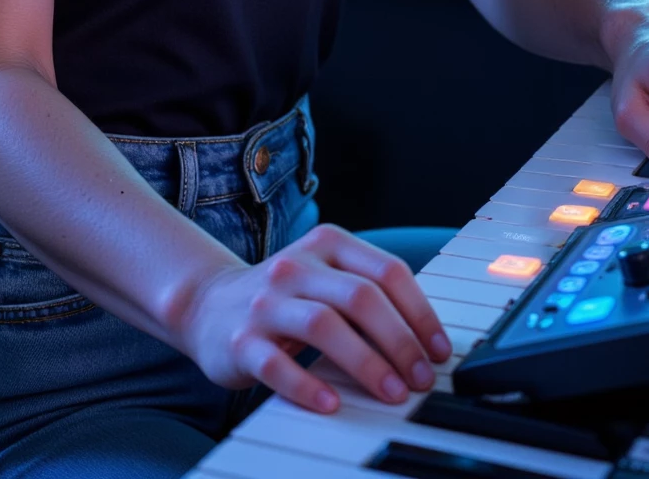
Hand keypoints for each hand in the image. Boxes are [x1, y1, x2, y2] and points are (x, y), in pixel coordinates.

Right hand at [178, 222, 451, 412]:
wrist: (209, 305)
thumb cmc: (285, 298)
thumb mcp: (326, 278)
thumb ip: (368, 293)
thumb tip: (426, 340)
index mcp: (327, 243)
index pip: (387, 271)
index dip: (420, 313)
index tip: (439, 351)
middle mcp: (297, 266)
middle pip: (360, 297)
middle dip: (400, 341)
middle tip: (421, 379)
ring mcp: (267, 302)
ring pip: (323, 325)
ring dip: (365, 363)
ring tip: (391, 393)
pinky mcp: (241, 340)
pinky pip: (277, 364)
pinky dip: (308, 386)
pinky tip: (331, 405)